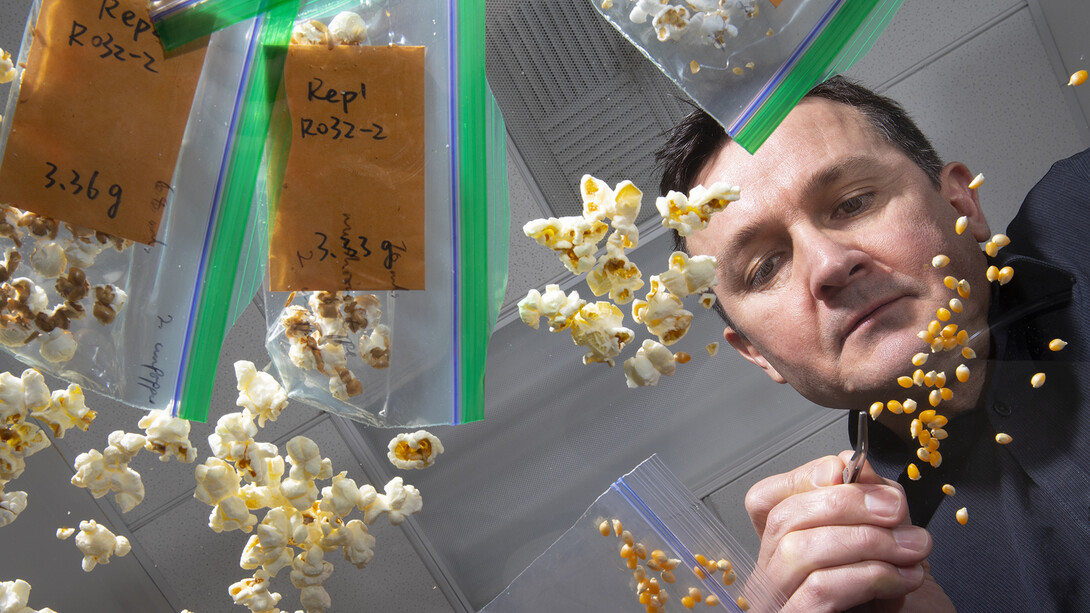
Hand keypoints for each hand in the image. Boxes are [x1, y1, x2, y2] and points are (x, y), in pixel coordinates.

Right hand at [744, 452, 955, 611]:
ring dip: (866, 541)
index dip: (802, 477)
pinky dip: (868, 575)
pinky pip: (821, 588)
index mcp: (781, 550)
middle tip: (896, 509)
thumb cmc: (892, 600)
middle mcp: (769, 575)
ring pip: (798, 550)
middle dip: (846, 504)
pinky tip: (903, 578)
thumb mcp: (882, 540)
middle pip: (783, 519)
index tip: (847, 469)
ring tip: (912, 548)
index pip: (766, 500)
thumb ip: (867, 502)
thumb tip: (858, 467)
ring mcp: (776, 602)